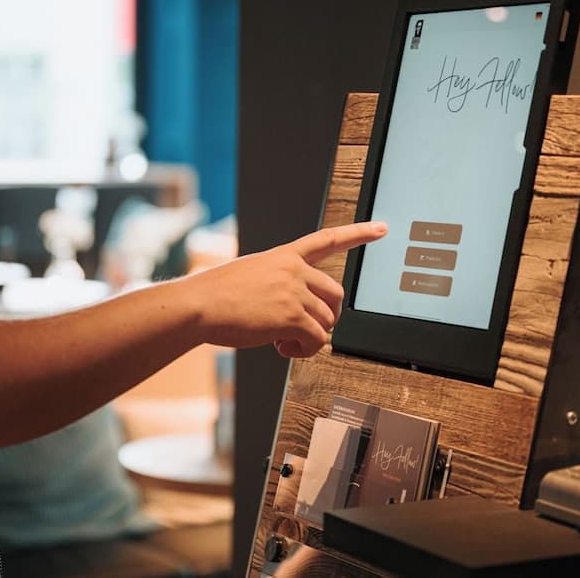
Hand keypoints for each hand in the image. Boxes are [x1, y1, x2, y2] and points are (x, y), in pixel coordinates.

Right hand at [183, 221, 386, 357]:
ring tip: (283, 342)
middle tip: (304, 331)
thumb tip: (295, 316)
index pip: (328, 240)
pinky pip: (317, 341)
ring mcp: (294, 292)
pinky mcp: (292, 317)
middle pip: (336, 295)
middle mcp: (294, 270)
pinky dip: (304, 352)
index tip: (381, 229)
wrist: (198, 305)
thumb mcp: (249, 275)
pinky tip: (283, 349)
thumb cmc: (214, 294)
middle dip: (326, 317)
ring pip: (327, 321)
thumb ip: (277, 285)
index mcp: (284, 256)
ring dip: (310, 338)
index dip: (358, 234)